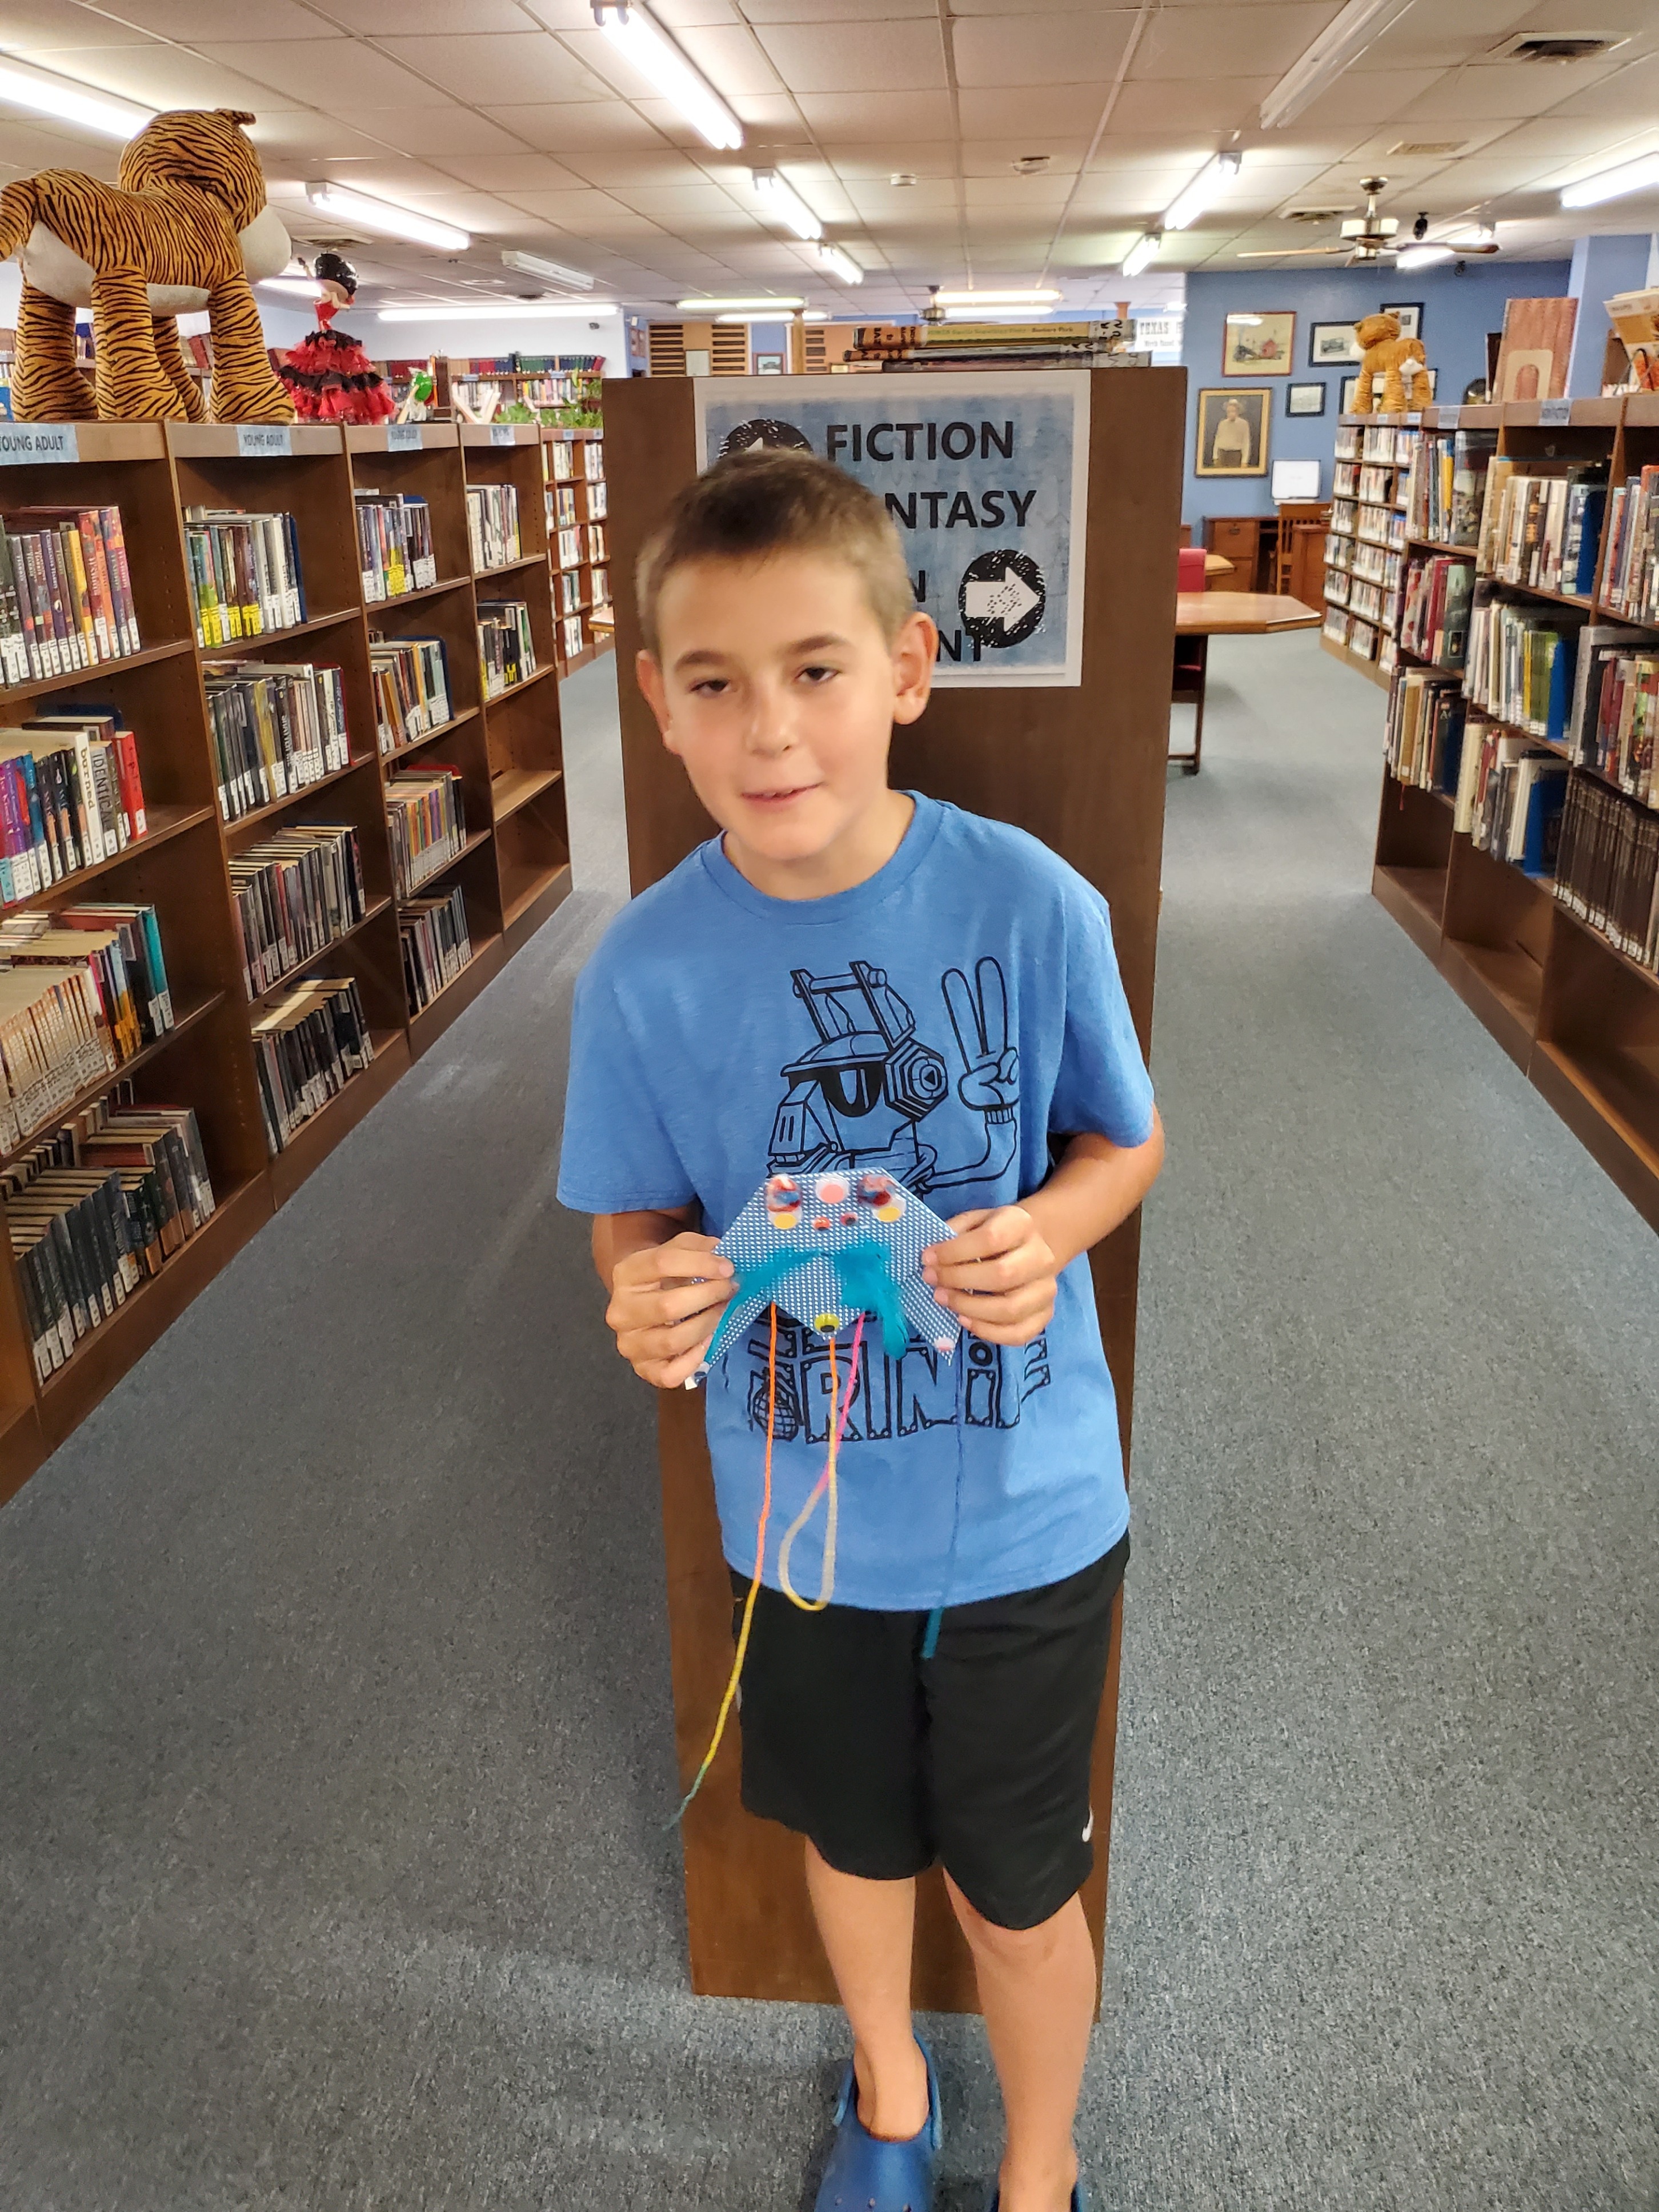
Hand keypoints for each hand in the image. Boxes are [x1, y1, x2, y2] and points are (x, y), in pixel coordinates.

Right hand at [605, 1231, 733, 1388]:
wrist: (641, 1299)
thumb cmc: (663, 1273)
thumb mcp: (676, 1250)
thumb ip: (698, 1247)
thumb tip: (724, 1257)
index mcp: (626, 1274)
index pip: (662, 1263)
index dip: (701, 1263)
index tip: (728, 1267)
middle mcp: (620, 1312)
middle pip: (668, 1306)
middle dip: (709, 1296)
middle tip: (730, 1289)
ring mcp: (629, 1344)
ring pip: (673, 1341)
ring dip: (707, 1325)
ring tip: (722, 1311)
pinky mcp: (642, 1369)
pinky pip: (671, 1374)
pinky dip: (695, 1359)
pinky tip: (707, 1341)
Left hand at [920, 1205, 1056, 1345]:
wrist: (1030, 1246)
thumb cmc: (995, 1233)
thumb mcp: (974, 1221)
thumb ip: (954, 1233)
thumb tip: (931, 1257)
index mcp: (1022, 1225)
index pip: (991, 1238)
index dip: (955, 1251)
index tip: (928, 1258)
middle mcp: (1041, 1257)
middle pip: (1003, 1275)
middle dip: (959, 1281)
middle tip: (932, 1281)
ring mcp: (1046, 1289)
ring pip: (1011, 1309)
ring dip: (970, 1309)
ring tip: (944, 1300)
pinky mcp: (1045, 1314)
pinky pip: (1019, 1334)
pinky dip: (988, 1332)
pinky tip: (964, 1320)